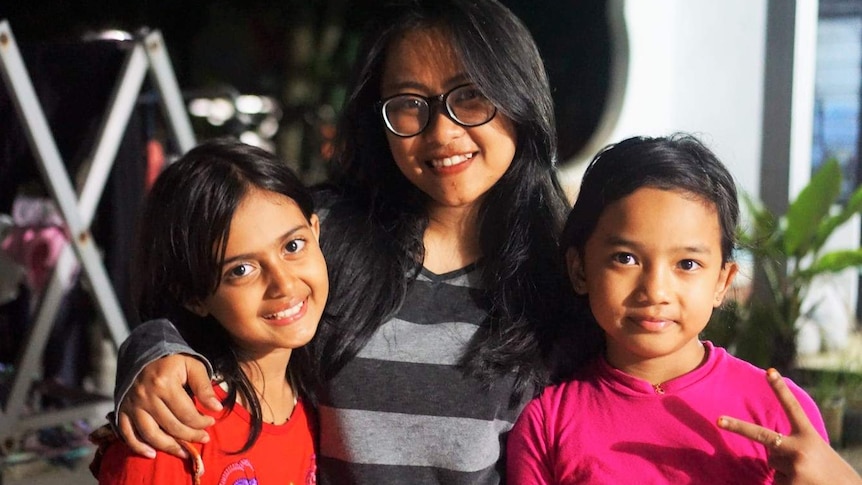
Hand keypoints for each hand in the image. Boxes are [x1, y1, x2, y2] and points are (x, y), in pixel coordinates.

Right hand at [117, 354, 221, 458]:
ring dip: (168, 447)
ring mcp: (132, 405)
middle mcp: (146, 396)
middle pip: (171, 426)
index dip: (201, 422)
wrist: (144, 353)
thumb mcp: (193, 366)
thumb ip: (204, 387)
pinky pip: (127, 434)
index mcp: (164, 384)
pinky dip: (138, 447)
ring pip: (150, 434)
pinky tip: (152, 454)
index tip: (211, 422)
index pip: (186, 413)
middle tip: (203, 438)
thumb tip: (216, 408)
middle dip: (190, 436)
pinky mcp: (122, 410)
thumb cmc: (173, 361)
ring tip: (184, 452)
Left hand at [717, 368, 860, 484]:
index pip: (793, 408)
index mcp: (809, 437)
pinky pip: (776, 482)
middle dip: (736, 426)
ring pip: (772, 464)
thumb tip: (770, 450)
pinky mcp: (790, 484)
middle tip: (718, 421)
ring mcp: (794, 466)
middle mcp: (799, 448)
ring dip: (784, 472)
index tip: (770, 372)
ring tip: (807, 478)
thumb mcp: (818, 453)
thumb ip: (797, 446)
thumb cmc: (833, 475)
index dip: (781, 390)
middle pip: (762, 436)